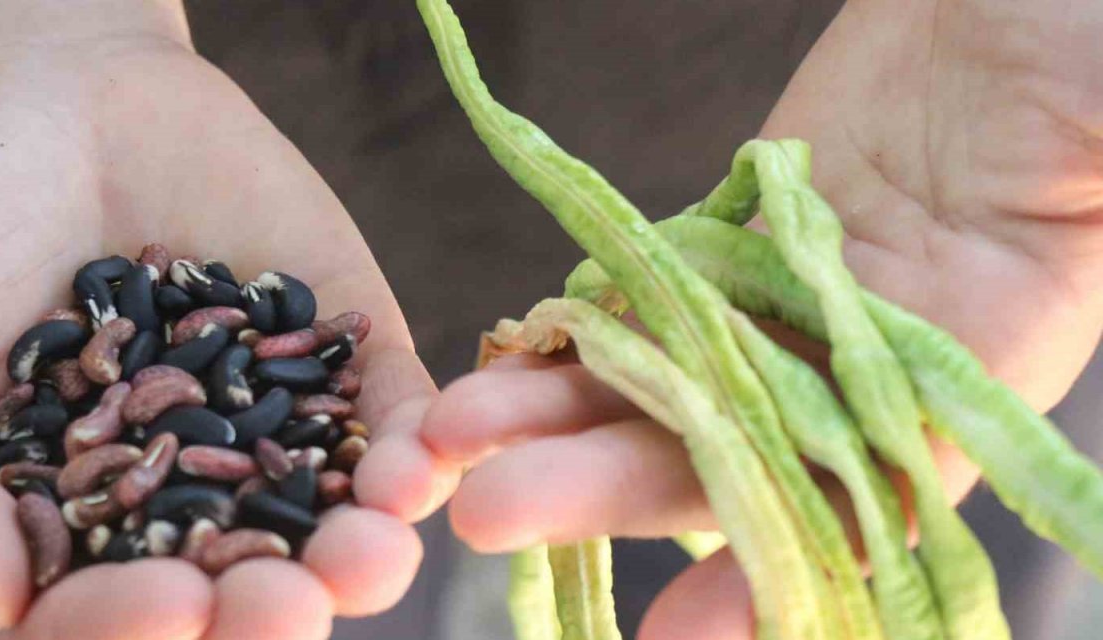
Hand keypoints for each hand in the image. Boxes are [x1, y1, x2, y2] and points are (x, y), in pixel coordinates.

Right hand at [0, 7, 455, 637]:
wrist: (36, 86)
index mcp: (66, 521)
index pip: (100, 610)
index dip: (130, 626)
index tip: (170, 611)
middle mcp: (181, 491)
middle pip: (232, 585)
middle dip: (266, 609)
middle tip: (289, 608)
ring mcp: (270, 423)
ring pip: (327, 517)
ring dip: (359, 551)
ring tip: (371, 556)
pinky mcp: (339, 349)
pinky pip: (386, 411)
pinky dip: (407, 442)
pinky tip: (413, 465)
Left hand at [420, 0, 1102, 637]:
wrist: (998, 1)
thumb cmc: (1074, 45)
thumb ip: (1094, 165)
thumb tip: (1073, 214)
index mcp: (979, 358)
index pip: (869, 502)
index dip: (773, 571)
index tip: (678, 637)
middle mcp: (864, 361)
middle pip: (725, 449)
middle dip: (607, 488)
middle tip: (494, 513)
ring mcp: (785, 304)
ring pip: (660, 379)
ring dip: (559, 414)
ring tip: (456, 431)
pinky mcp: (728, 245)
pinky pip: (640, 299)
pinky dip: (575, 332)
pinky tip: (504, 358)